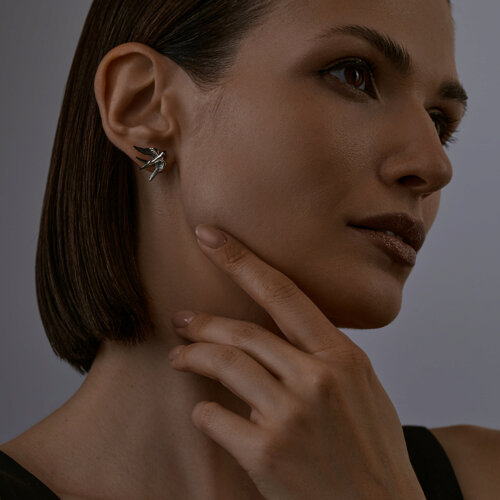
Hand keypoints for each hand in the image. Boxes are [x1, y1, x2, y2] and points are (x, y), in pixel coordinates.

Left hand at [168, 224, 424, 499]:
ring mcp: (290, 415)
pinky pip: (216, 416)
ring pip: (225, 365)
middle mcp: (315, 378)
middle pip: (243, 332)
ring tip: (178, 357)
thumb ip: (325, 355)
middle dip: (204, 322)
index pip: (283, 293)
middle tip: (181, 319)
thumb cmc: (371, 447)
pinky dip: (204, 411)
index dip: (241, 261)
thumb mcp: (362, 387)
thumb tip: (282, 332)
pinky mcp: (266, 452)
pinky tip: (204, 411)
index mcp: (342, 356)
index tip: (210, 236)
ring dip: (193, 357)